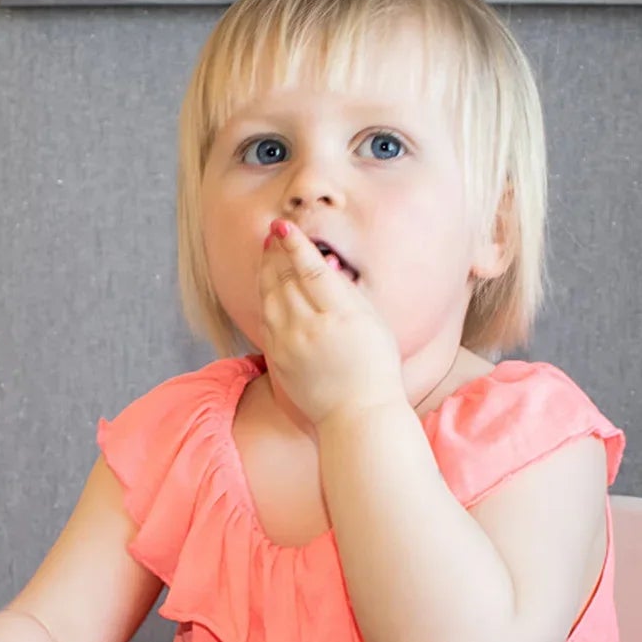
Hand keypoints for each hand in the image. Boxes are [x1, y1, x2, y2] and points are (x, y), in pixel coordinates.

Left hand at [258, 218, 404, 426]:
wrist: (357, 415)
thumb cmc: (375, 368)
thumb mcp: (374, 324)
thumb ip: (348, 292)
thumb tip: (324, 264)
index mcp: (339, 317)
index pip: (309, 271)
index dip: (295, 245)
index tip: (284, 226)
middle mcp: (309, 329)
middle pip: (284, 280)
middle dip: (276, 252)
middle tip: (271, 232)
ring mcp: (289, 346)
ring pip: (269, 298)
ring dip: (266, 271)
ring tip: (267, 251)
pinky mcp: (278, 360)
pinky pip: (266, 320)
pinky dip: (265, 298)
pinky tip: (267, 285)